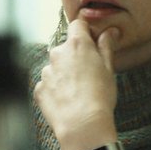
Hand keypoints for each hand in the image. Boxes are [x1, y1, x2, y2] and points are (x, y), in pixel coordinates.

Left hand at [34, 19, 119, 149]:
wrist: (82, 124)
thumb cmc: (100, 96)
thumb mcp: (109, 68)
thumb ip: (106, 46)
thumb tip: (110, 31)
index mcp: (77, 44)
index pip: (78, 25)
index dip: (86, 32)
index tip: (93, 43)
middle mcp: (58, 53)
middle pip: (66, 47)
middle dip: (75, 56)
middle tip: (89, 73)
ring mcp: (46, 71)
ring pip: (56, 67)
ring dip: (64, 73)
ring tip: (78, 91)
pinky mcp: (39, 88)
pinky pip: (48, 84)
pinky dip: (56, 89)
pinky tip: (67, 101)